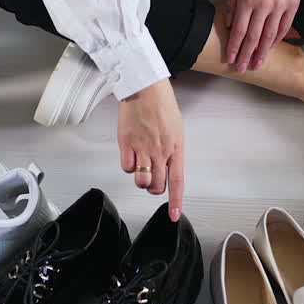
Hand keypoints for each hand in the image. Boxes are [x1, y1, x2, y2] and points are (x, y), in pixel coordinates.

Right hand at [117, 79, 184, 220]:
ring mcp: (142, 148)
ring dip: (141, 180)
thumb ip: (172, 152)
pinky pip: (126, 168)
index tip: (173, 215)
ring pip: (141, 181)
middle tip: (153, 178)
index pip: (177, 181)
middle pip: (157, 186)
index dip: (175, 201)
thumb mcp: (177, 131)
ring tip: (142, 168)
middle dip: (155, 188)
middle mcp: (160, 151)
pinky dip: (128, 167)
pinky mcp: (126, 143)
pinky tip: (131, 156)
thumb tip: (168, 169)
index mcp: (176, 148)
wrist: (145, 89)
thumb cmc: (162, 107)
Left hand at [226, 0, 303, 71]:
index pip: (240, 30)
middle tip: (242, 68)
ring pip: (270, 36)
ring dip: (263, 52)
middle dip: (246, 55)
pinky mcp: (293, 5)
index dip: (234, 47)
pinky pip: (285, 27)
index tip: (230, 58)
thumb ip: (233, 1)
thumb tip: (231, 23)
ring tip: (258, 64)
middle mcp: (264, 5)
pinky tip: (272, 47)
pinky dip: (278, 39)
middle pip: (254, 37)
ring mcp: (280, 6)